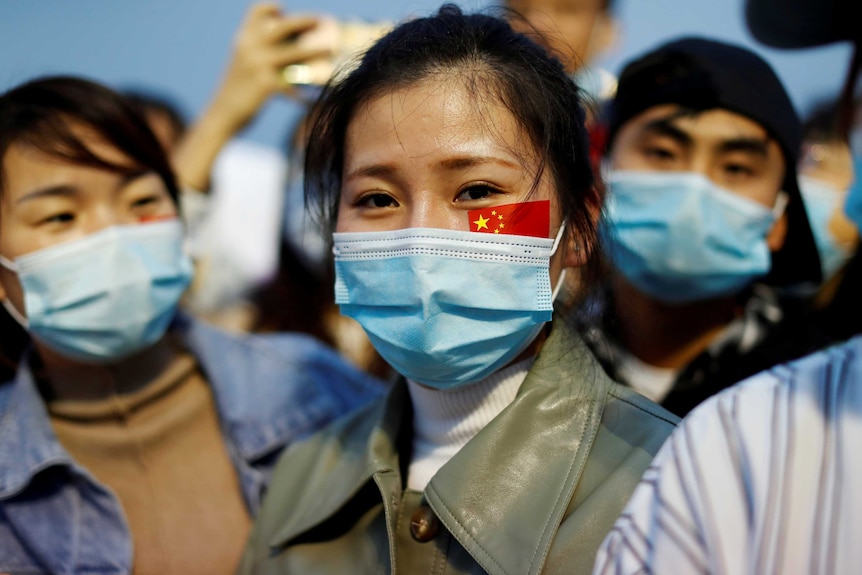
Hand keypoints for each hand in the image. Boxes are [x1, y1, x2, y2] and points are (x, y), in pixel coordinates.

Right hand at [173, 3, 331, 190]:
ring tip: (332, 49)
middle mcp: (250, 46)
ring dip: (317, 50)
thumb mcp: (243, 62)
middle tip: (322, 21)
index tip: (284, 11)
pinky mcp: (266, 85)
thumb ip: (260, 50)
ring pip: (296, 52)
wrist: (221, 114)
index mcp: (243, 38)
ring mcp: (258, 64)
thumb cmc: (237, 90)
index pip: (257, 10)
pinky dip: (304, 92)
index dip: (272, 7)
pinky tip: (310, 99)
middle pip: (283, 25)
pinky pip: (294, 85)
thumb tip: (293, 46)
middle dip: (306, 20)